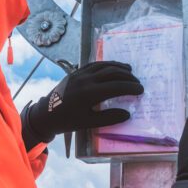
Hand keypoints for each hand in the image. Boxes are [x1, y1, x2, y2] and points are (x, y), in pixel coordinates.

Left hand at [20, 61, 143, 149]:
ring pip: (104, 66)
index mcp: (89, 94)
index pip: (116, 87)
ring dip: (119, 67)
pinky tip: (113, 67)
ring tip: (130, 71)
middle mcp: (86, 80)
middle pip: (112, 73)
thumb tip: (127, 114)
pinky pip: (94, 64)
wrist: (46, 114)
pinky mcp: (76, 71)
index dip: (130, 88)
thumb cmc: (68, 121)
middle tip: (138, 83)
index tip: (140, 91)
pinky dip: (107, 64)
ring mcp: (80, 73)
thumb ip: (108, 118)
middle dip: (128, 77)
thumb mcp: (88, 123)